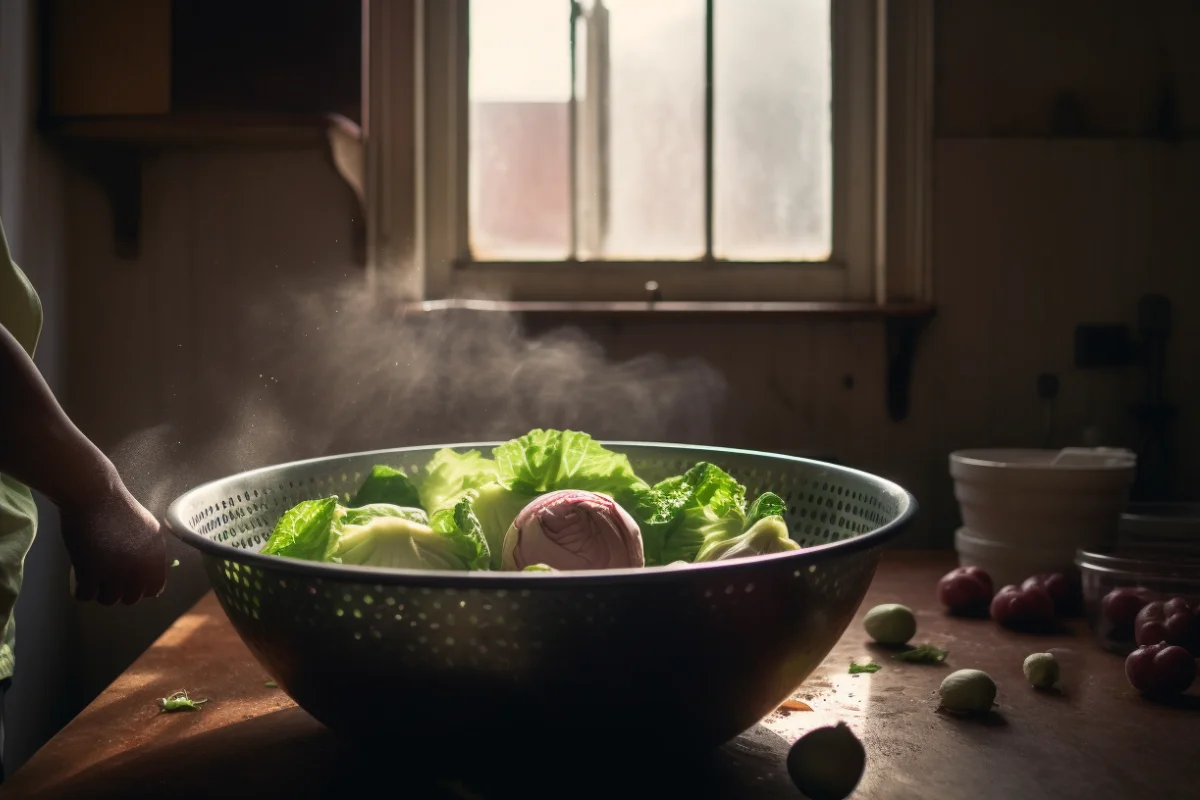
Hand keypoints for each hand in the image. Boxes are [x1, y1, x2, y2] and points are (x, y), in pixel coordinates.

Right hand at [61, 482, 166, 604]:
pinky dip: (81, 592)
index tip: (129, 584)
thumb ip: (150, 553)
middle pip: (131, 598)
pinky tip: (80, 583)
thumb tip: (149, 577)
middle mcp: (139, 567)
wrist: (95, 497)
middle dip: (120, 592)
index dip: (140, 589)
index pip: (154, 589)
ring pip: (109, 600)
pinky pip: (86, 595)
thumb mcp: (147, 530)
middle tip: (108, 581)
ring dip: (100, 593)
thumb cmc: (119, 508)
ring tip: (94, 580)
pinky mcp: (90, 571)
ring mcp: (115, 571)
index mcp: (155, 556)